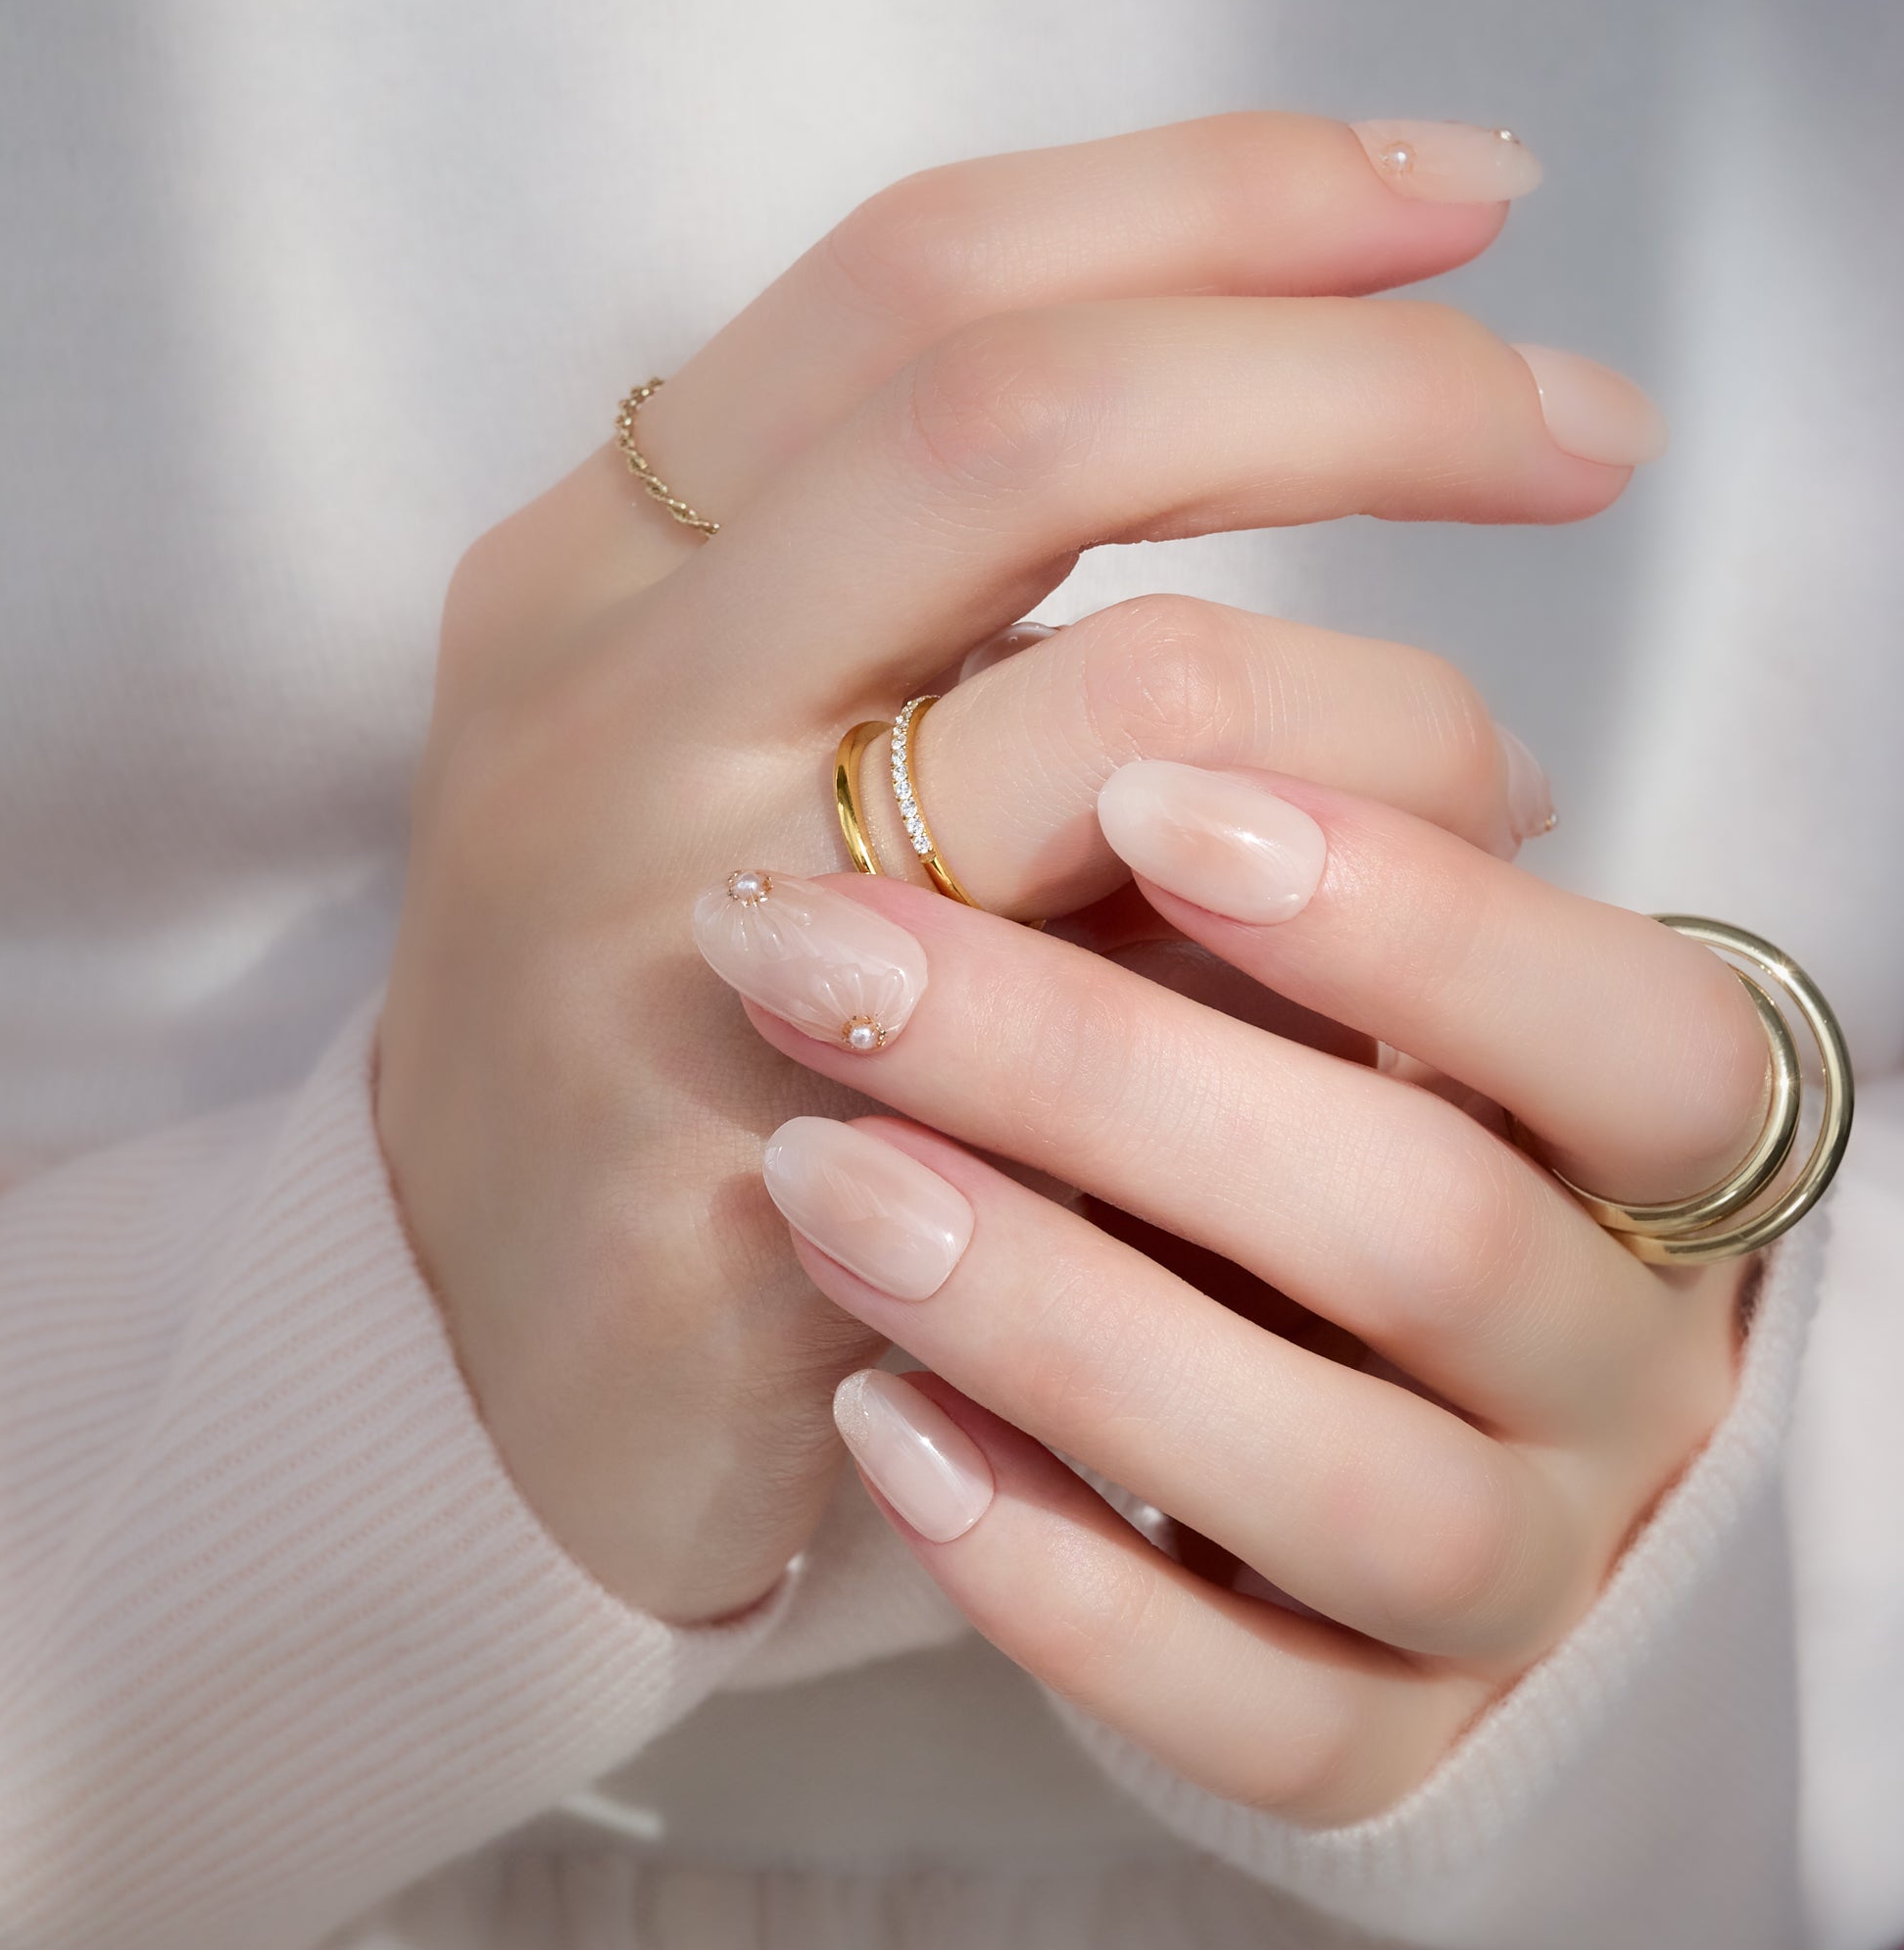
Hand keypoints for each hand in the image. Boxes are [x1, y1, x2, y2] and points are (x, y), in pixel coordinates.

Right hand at [375, 112, 1655, 1622]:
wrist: (499, 1357)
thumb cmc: (669, 1024)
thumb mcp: (741, 749)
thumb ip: (942, 601)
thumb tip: (1318, 444)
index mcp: (600, 576)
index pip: (924, 283)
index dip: (1218, 199)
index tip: (1459, 202)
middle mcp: (608, 718)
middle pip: (1024, 420)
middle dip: (1366, 393)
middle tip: (1586, 439)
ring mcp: (668, 951)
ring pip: (1144, 712)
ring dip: (1398, 734)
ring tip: (1478, 809)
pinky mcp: (769, 1183)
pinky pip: (1152, 1029)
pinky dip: (1332, 974)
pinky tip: (1375, 1011)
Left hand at [714, 764, 1764, 1818]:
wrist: (1304, 1396)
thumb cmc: (1289, 1129)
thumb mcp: (1308, 994)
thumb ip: (1259, 892)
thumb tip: (1104, 729)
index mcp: (1640, 1157)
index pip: (1634, 1035)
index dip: (1415, 916)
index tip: (1142, 793)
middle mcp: (1615, 1366)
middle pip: (1427, 1229)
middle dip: (1105, 1076)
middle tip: (828, 960)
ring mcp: (1513, 1570)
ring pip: (1358, 1493)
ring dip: (1062, 1321)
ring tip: (823, 1183)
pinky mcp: (1389, 1734)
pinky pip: (1269, 1723)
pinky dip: (1059, 1580)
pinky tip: (875, 1424)